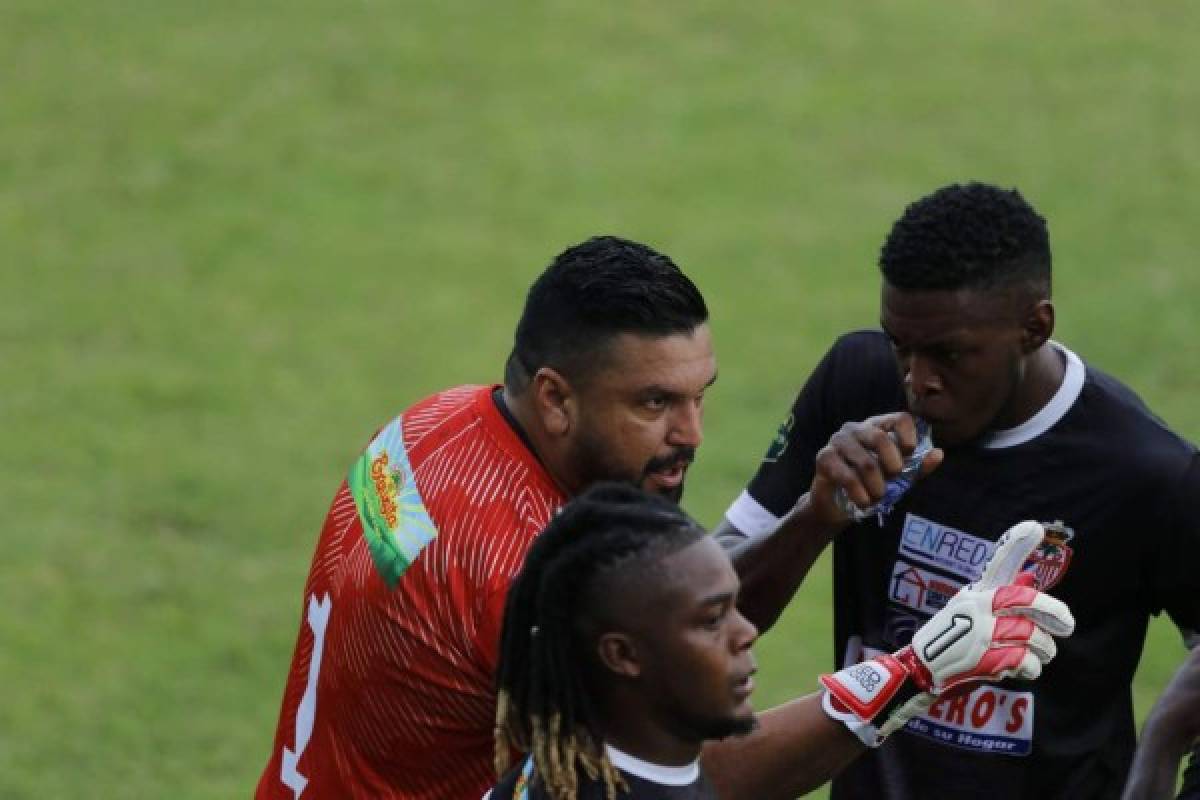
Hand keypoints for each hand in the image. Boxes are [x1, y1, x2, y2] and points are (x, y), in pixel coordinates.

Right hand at [808, 412, 943, 525]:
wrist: (838, 506)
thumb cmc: (870, 484)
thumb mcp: (900, 477)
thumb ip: (918, 466)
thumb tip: (939, 453)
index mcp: (878, 427)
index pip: (900, 418)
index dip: (910, 437)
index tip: (910, 456)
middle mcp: (856, 428)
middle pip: (880, 438)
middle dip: (892, 465)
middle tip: (893, 480)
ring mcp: (837, 441)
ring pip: (865, 462)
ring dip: (877, 486)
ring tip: (877, 497)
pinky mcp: (823, 457)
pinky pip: (847, 476)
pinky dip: (860, 494)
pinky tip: (864, 503)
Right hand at [820, 521, 1075, 744]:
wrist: (919, 671)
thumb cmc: (950, 641)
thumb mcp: (970, 612)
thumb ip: (1000, 599)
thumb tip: (1028, 579)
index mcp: (975, 594)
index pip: (998, 564)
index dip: (1017, 545)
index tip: (1035, 526)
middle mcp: (976, 607)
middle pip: (1024, 600)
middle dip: (1052, 612)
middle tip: (1067, 626)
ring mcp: (978, 632)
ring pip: (1030, 635)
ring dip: (1043, 650)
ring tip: (1041, 655)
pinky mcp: (981, 658)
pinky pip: (1023, 660)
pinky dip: (1030, 667)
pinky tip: (1023, 669)